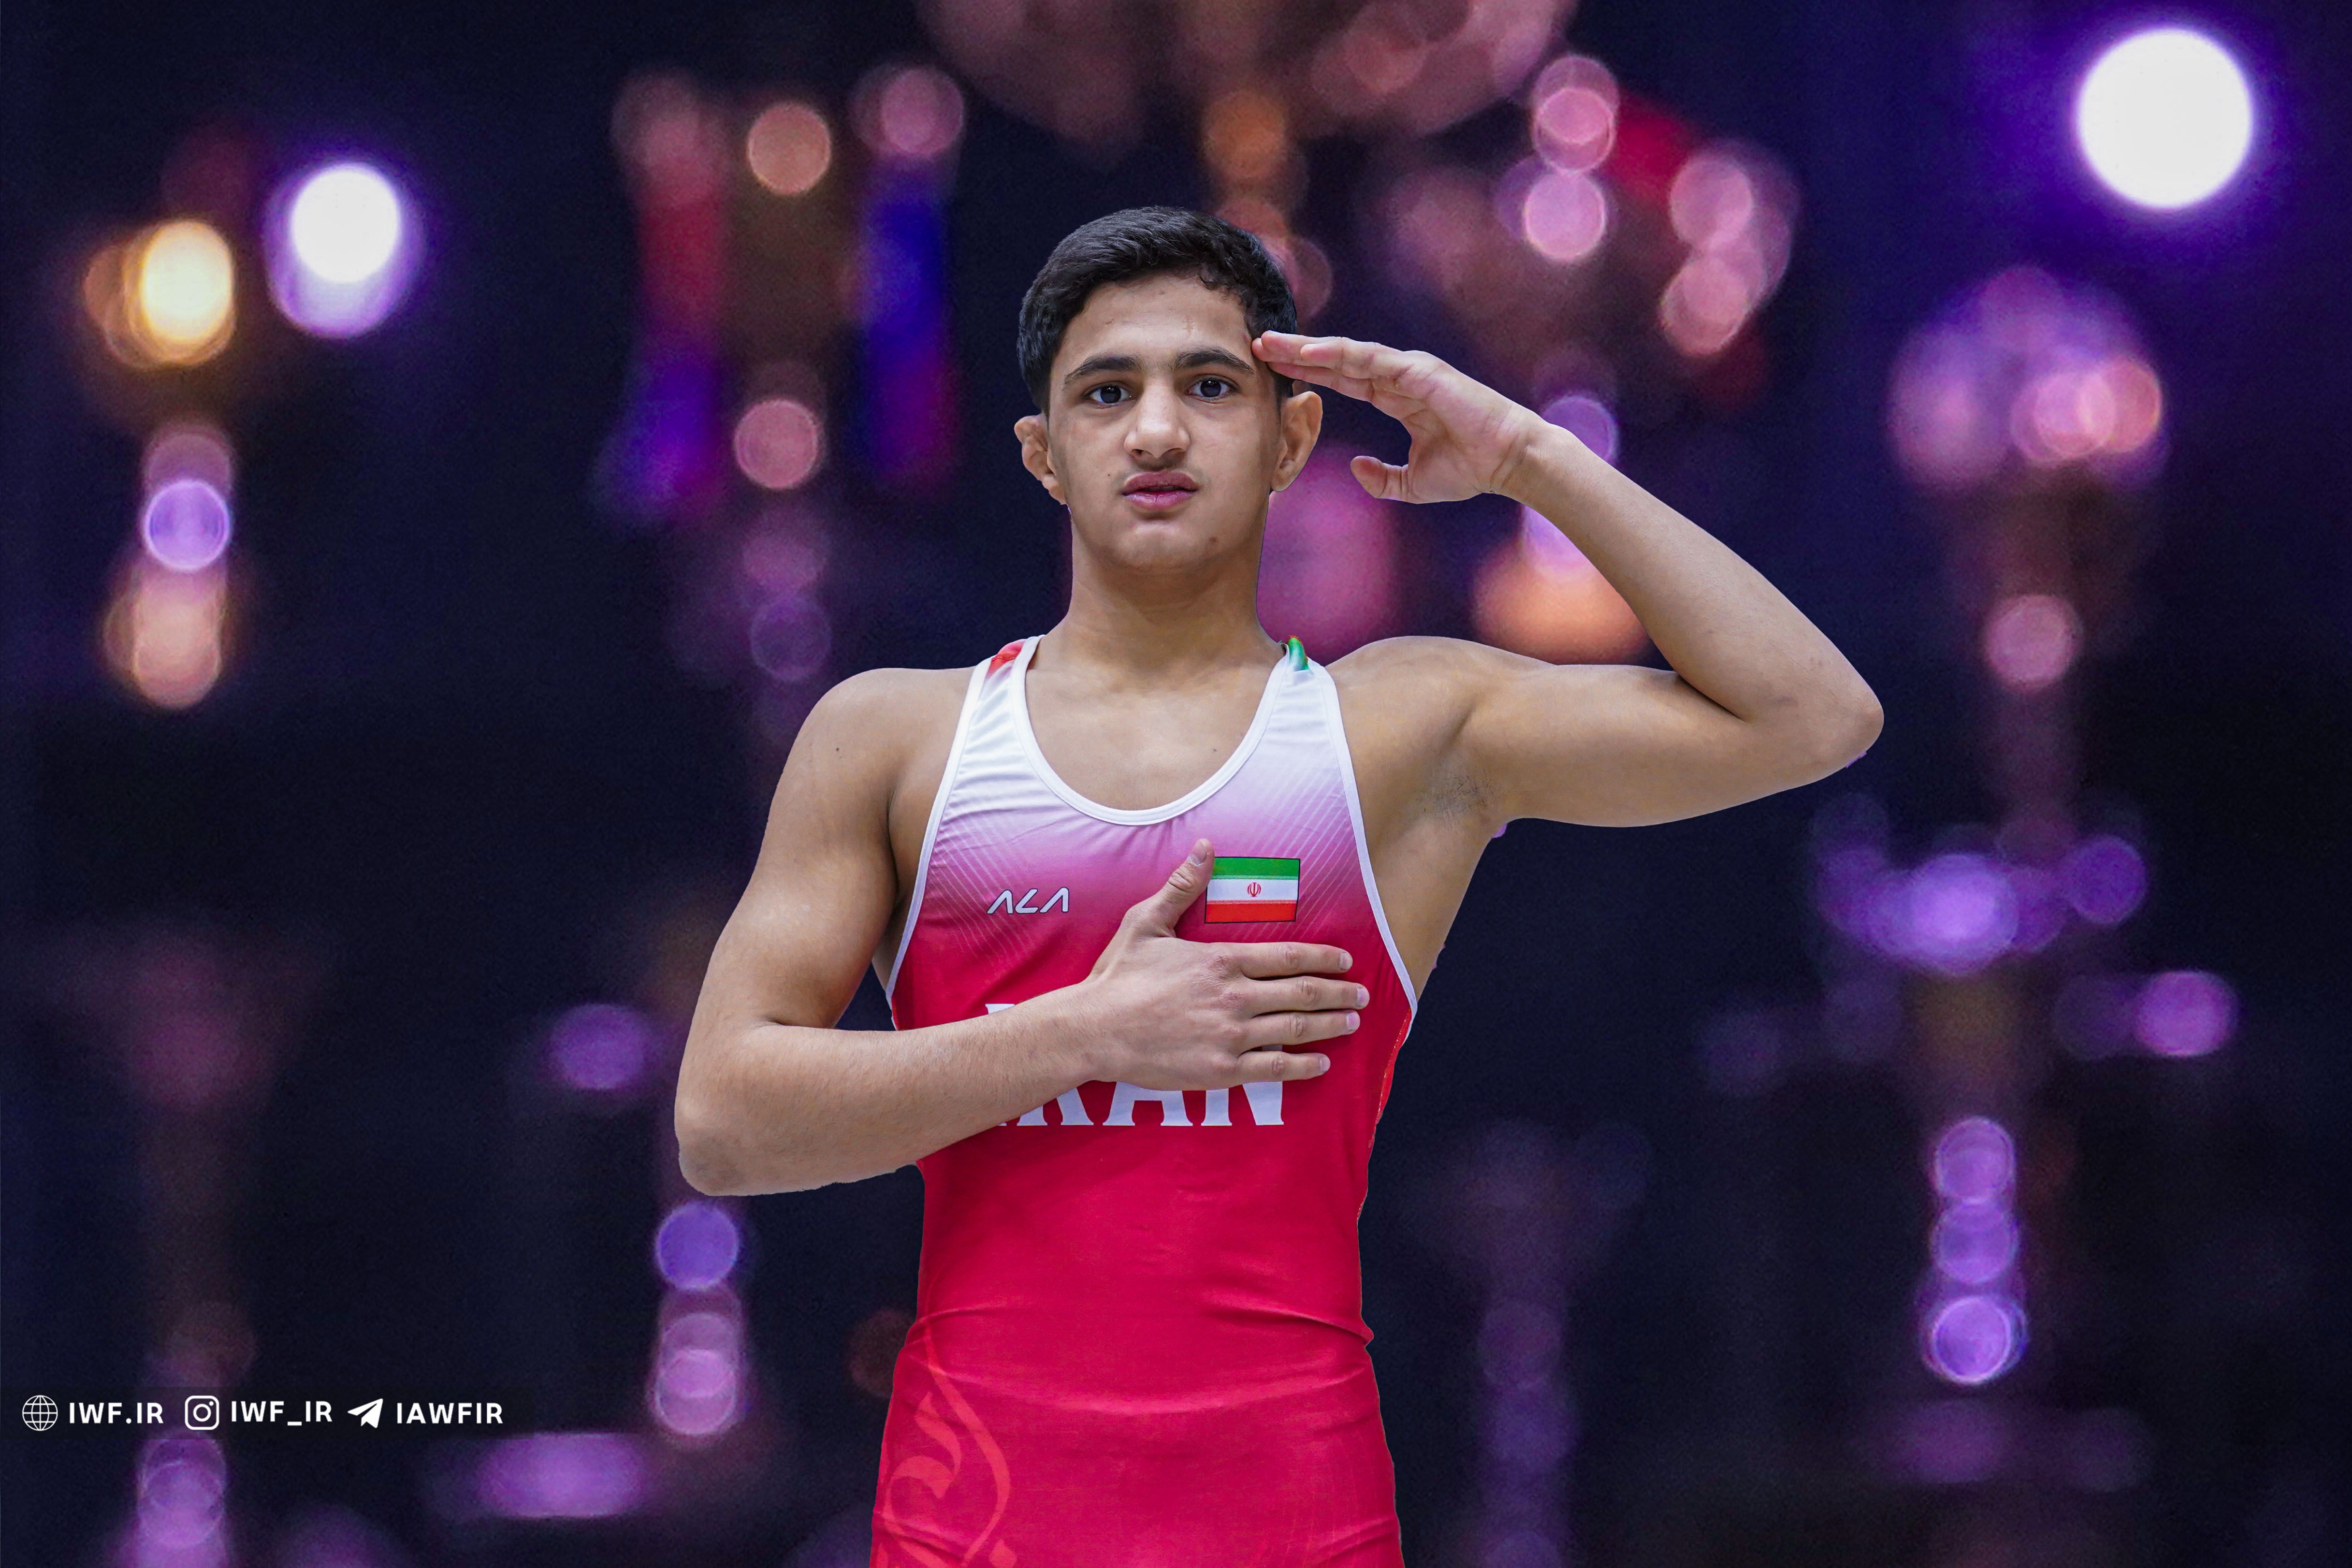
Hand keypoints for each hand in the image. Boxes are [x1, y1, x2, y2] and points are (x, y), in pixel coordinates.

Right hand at [1059, 838, 1366, 1090]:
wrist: (1093, 1030)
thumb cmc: (1118, 976)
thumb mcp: (1145, 921)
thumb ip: (1181, 886)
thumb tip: (1204, 846)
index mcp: (1221, 960)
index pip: (1289, 957)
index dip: (1324, 958)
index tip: (1346, 961)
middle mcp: (1235, 997)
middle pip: (1303, 993)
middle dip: (1338, 993)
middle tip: (1362, 995)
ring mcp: (1231, 1035)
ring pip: (1295, 1030)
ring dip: (1329, 1025)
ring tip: (1352, 1022)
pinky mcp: (1221, 1069)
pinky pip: (1274, 1068)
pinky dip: (1302, 1066)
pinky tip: (1320, 1063)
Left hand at [1253, 330, 1548, 503]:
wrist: (1508, 462)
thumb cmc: (1469, 468)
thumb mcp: (1412, 483)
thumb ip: (1382, 478)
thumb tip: (1355, 468)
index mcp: (1395, 397)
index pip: (1341, 379)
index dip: (1306, 371)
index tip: (1272, 368)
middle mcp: (1398, 377)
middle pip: (1336, 360)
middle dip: (1296, 352)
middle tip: (1256, 344)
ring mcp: (1409, 371)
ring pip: (1348, 353)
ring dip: (1308, 347)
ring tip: (1272, 344)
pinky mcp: (1420, 372)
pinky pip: (1372, 359)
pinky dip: (1340, 354)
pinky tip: (1309, 352)